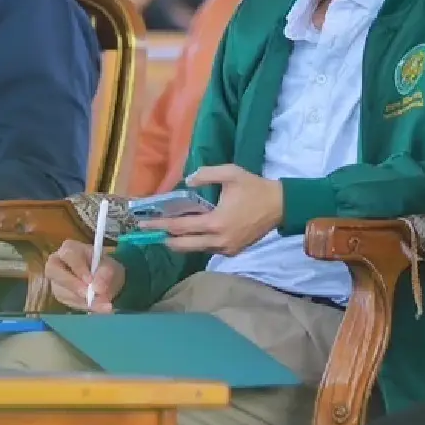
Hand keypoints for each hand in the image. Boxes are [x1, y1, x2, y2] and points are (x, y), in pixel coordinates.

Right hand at [46, 239, 123, 311]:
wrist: (106, 282)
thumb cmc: (105, 268)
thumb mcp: (111, 268)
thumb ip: (106, 274)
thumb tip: (97, 288)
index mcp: (70, 248)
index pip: (68, 254)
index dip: (78, 267)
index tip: (90, 280)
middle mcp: (57, 262)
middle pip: (53, 271)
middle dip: (72, 285)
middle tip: (90, 295)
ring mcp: (56, 280)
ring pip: (61, 290)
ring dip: (82, 300)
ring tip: (103, 305)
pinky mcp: (59, 294)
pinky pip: (68, 302)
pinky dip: (84, 306)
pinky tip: (98, 307)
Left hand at [142, 165, 282, 255]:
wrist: (280, 206)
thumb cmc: (254, 188)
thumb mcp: (231, 173)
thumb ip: (206, 175)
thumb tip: (188, 181)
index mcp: (216, 222)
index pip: (181, 227)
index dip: (160, 225)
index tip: (144, 225)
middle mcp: (218, 240)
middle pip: (184, 245)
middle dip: (165, 239)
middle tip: (150, 232)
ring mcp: (227, 248)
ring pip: (196, 249)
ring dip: (181, 242)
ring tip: (167, 233)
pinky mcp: (234, 251)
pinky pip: (209, 249)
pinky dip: (198, 243)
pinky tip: (191, 235)